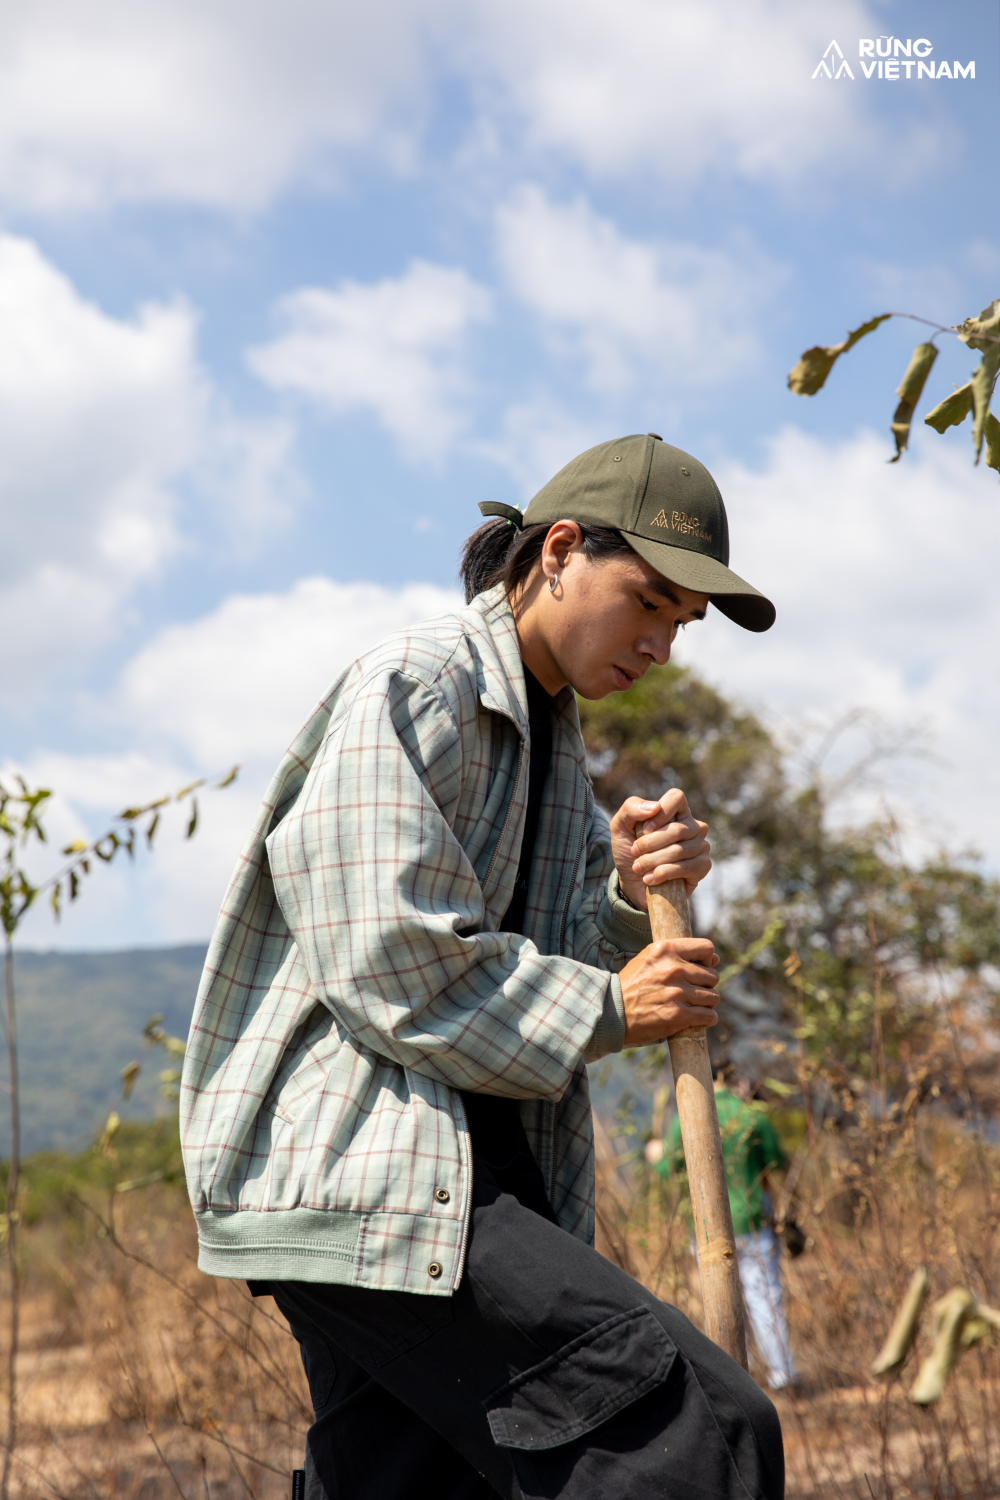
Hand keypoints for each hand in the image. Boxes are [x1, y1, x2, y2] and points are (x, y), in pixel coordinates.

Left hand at [609, 789, 710, 911]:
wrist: (632, 882)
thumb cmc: (629, 850)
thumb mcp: (620, 826)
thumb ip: (631, 808)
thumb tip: (655, 807)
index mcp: (676, 811)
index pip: (676, 797)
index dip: (660, 814)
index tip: (644, 830)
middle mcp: (693, 826)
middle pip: (676, 829)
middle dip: (649, 844)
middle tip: (634, 853)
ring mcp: (701, 846)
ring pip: (679, 850)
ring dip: (652, 861)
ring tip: (639, 868)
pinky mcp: (703, 866)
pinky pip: (687, 868)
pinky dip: (663, 874)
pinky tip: (650, 879)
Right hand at [619, 937, 719, 1046]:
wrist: (611, 1012)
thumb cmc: (632, 984)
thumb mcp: (651, 960)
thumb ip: (682, 956)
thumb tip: (715, 959)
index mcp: (665, 949)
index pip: (707, 948)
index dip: (705, 959)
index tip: (697, 969)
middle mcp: (673, 968)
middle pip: (712, 975)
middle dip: (705, 985)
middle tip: (690, 992)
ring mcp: (676, 992)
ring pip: (713, 997)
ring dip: (705, 1003)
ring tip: (690, 1005)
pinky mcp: (677, 1015)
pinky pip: (709, 1016)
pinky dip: (706, 1019)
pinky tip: (695, 1018)